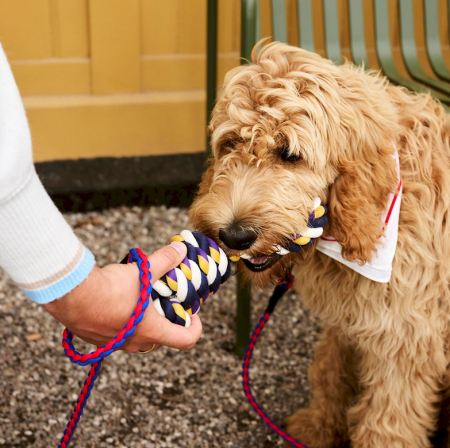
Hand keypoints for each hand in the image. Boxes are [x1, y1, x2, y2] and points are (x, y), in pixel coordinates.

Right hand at [42, 242, 201, 352]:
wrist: (70, 295)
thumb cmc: (109, 288)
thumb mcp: (142, 272)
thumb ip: (165, 261)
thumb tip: (181, 250)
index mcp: (151, 331)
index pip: (185, 340)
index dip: (196, 329)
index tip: (194, 315)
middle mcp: (134, 342)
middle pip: (162, 338)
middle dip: (168, 321)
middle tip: (167, 301)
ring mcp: (114, 344)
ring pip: (139, 337)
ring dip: (145, 321)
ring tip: (143, 298)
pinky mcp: (97, 340)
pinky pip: (118, 335)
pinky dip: (124, 322)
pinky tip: (119, 302)